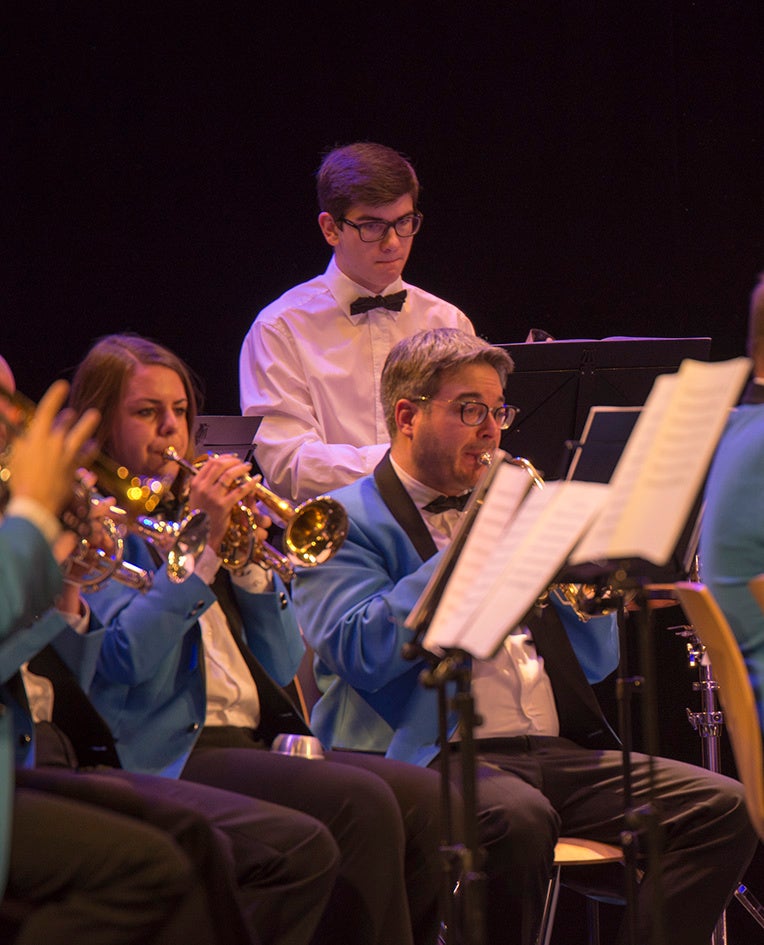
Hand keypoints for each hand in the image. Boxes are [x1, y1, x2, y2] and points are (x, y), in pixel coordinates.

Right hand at [7, 380, 99, 518]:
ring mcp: (67, 454)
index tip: (62, 385)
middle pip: (65, 422)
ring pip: (82, 434)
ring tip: (95, 415)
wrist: (35, 502)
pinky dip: (90, 448)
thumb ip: (18, 439)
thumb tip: (19, 430)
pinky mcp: (75, 467)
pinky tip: (95, 444)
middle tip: (70, 413)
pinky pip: (87, 455)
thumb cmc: (20, 479)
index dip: (55, 395)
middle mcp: (55, 442)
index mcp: (37, 436)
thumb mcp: (15, 455)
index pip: (47, 409)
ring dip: (88, 424)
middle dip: (67, 416)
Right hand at [187, 454, 256, 553]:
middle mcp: (202, 488)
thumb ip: (204, 483)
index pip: (210, 463)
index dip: (224, 457)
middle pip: (220, 465)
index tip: (233, 458)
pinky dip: (250, 483)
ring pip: (229, 475)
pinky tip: (256, 480)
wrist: (199, 535)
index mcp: (195, 483)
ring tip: (249, 468)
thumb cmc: (200, 516)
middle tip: (242, 463)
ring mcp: (212, 496)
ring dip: (241, 468)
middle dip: (233, 461)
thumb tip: (216, 467)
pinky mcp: (223, 506)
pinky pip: (239, 490)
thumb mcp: (197, 497)